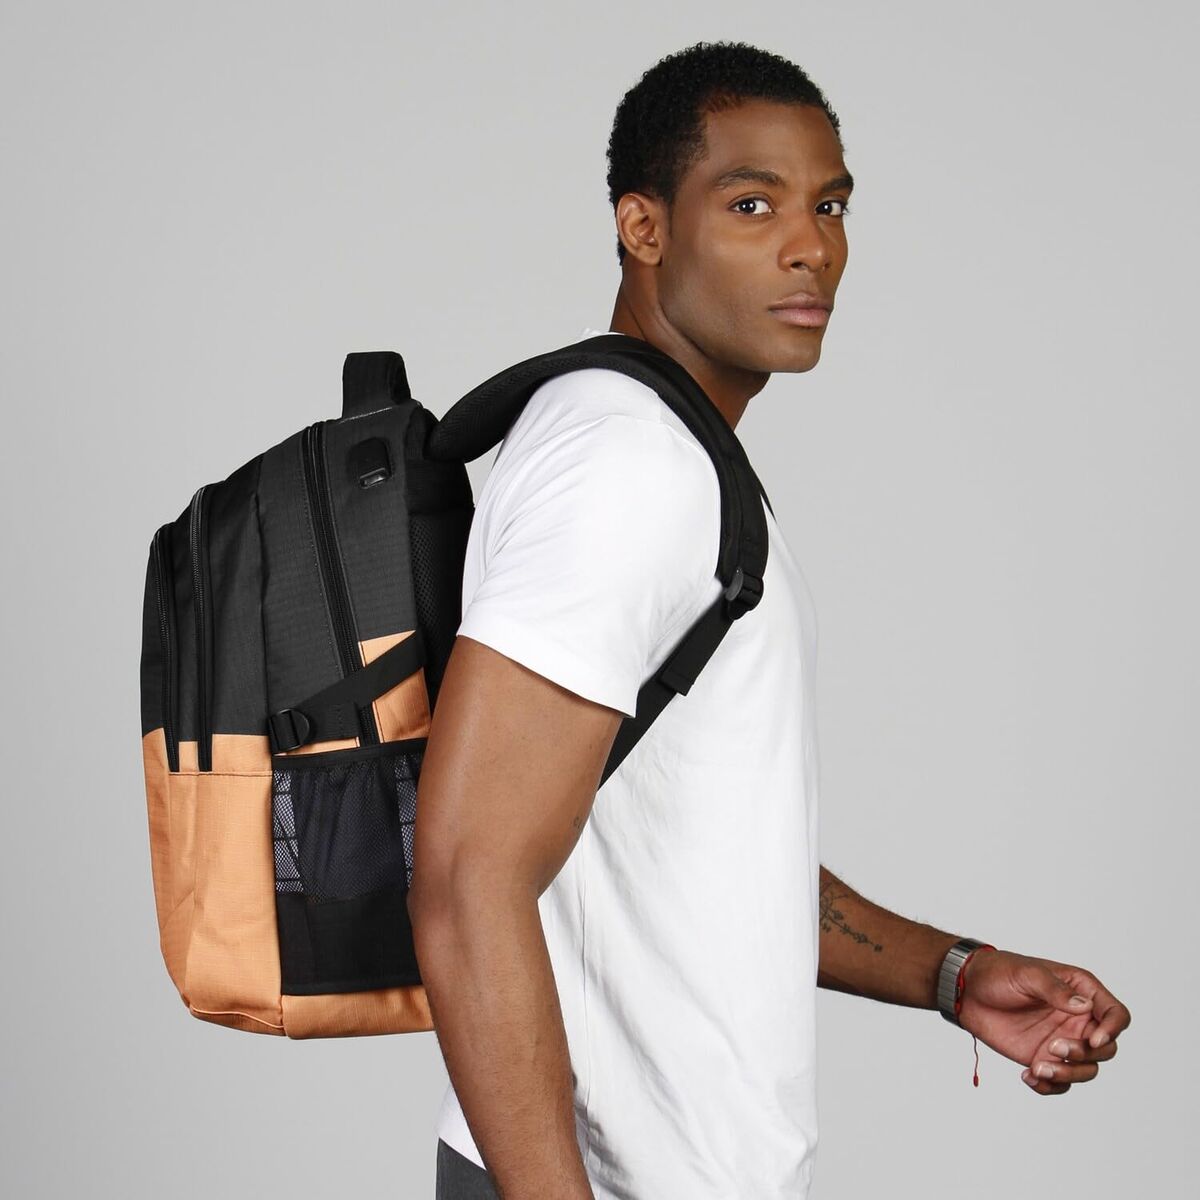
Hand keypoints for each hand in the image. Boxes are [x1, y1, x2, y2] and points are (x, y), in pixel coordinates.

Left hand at [954, 948, 1129, 1094]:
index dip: (1112, 1030)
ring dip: (1068, 1074)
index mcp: (1081, 991)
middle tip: (1054, 1047)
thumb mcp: (1027, 974)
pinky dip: (1050, 1086)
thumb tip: (1086, 1006)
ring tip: (1038, 1066)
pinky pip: (1061, 1082)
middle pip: (1106, 1049)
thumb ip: (1056, 990)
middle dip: (1086, 1054)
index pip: (1116, 1014)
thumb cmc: (998, 973)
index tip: (1093, 1040)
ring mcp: (1063, 1040)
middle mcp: (1078, 1019)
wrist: (966, 991)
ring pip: (1087, 1070)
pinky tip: (1028, 1076)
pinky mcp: (1045, 1057)